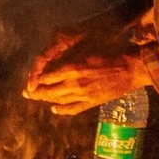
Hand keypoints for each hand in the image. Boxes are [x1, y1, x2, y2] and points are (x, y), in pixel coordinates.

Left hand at [23, 30, 149, 115]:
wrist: (131, 67)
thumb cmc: (111, 51)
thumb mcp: (86, 48)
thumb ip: (69, 57)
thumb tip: (52, 63)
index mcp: (72, 67)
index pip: (46, 77)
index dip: (36, 80)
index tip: (30, 81)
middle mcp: (74, 83)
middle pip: (48, 91)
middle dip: (36, 93)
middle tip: (27, 94)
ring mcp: (82, 95)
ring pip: (58, 100)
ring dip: (46, 100)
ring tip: (38, 99)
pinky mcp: (91, 103)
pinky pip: (71, 109)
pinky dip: (61, 110)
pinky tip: (54, 109)